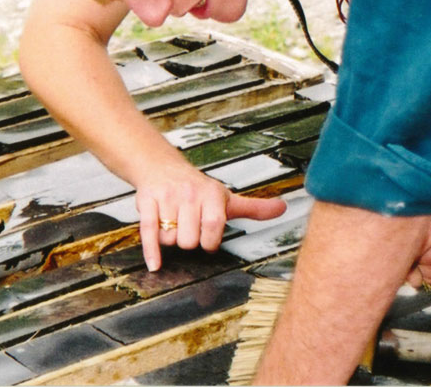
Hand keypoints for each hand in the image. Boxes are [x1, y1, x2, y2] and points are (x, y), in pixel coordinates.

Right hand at [134, 164, 285, 270]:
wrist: (162, 167)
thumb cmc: (198, 188)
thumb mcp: (226, 197)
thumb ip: (254, 208)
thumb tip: (283, 208)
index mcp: (212, 194)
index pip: (214, 228)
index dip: (210, 240)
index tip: (208, 238)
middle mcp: (190, 193)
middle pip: (189, 240)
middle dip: (189, 240)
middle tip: (189, 228)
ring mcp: (168, 197)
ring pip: (170, 239)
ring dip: (170, 239)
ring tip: (173, 224)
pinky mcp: (147, 201)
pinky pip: (148, 231)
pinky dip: (152, 251)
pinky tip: (156, 264)